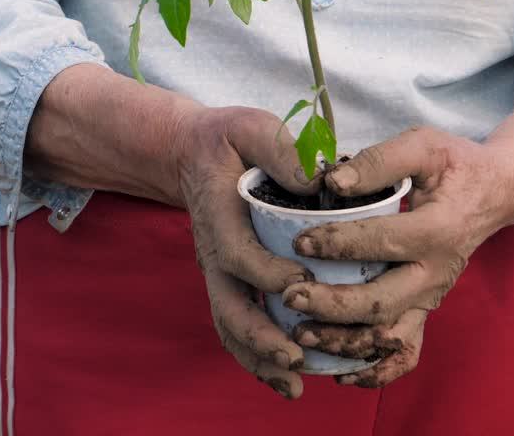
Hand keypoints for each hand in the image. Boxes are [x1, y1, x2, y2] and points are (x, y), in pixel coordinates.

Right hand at [174, 106, 321, 399]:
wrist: (194, 156)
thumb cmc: (231, 141)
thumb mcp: (252, 128)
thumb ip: (281, 151)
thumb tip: (319, 180)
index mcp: (220, 217)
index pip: (238, 254)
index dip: (267, 273)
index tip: (302, 283)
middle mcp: (215, 254)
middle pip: (229, 307)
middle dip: (261, 337)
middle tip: (298, 357)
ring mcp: (219, 274)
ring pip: (231, 327)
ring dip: (259, 359)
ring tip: (295, 385)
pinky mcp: (229, 284)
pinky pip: (236, 328)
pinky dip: (257, 358)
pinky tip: (287, 380)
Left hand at [279, 126, 513, 387]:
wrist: (496, 192)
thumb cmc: (455, 164)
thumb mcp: (423, 146)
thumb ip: (378, 162)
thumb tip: (330, 183)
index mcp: (438, 229)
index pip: (384, 243)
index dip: (339, 244)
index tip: (300, 242)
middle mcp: (437, 272)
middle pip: (382, 303)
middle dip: (332, 305)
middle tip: (290, 295)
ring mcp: (432, 297)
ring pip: (389, 337)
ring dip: (343, 342)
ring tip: (302, 334)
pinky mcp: (426, 309)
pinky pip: (406, 354)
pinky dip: (375, 373)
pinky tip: (339, 373)